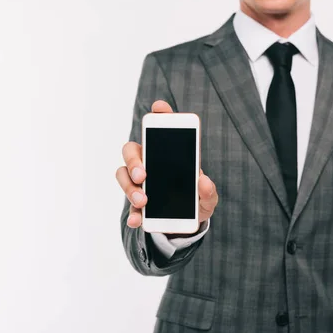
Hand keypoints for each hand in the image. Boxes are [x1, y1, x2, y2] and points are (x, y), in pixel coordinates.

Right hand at [116, 100, 218, 229]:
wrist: (187, 224)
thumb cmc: (197, 200)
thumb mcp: (208, 197)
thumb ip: (208, 190)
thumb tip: (203, 181)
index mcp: (169, 154)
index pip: (161, 128)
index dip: (160, 115)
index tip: (159, 108)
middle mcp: (149, 162)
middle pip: (132, 150)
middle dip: (134, 160)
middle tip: (144, 174)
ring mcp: (139, 182)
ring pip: (124, 175)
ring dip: (130, 187)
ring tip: (143, 201)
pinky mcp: (135, 203)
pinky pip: (128, 205)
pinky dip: (131, 213)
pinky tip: (137, 219)